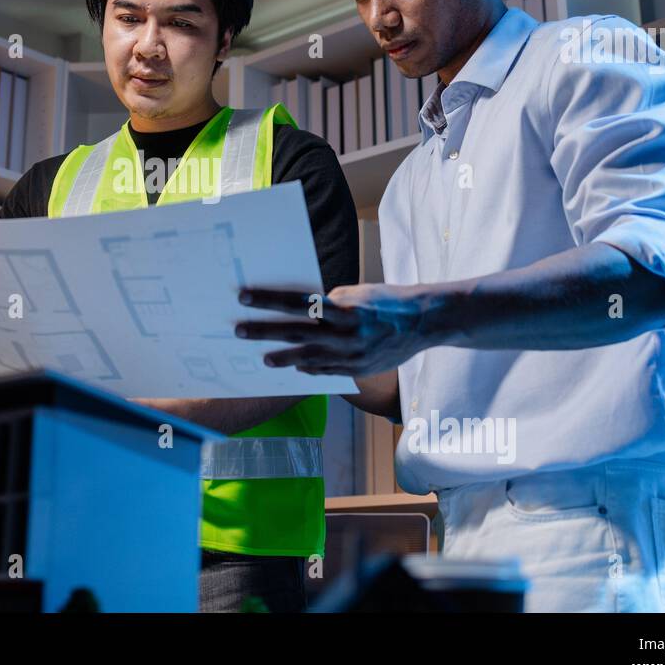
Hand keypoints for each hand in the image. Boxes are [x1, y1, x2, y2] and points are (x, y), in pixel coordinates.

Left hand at [234, 283, 435, 376]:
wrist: (426, 322)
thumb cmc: (389, 301)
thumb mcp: (357, 293)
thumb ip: (330, 303)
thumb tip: (303, 309)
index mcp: (342, 307)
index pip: (296, 302)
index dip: (268, 300)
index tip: (244, 297)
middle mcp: (345, 332)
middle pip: (295, 332)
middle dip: (263, 332)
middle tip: (239, 331)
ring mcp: (352, 354)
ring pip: (309, 358)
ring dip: (284, 358)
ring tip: (264, 359)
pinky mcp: (360, 369)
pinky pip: (329, 371)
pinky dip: (311, 370)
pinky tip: (297, 369)